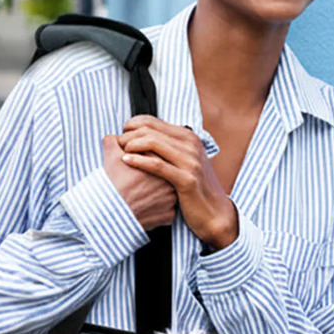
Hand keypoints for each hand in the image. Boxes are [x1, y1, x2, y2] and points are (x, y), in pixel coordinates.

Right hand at [102, 134, 176, 232]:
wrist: (111, 211)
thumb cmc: (111, 184)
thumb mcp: (110, 158)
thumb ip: (112, 142)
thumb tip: (111, 137)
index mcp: (159, 163)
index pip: (157, 157)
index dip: (144, 159)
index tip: (133, 165)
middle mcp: (170, 180)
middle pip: (165, 174)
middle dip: (154, 175)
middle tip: (138, 179)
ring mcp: (171, 200)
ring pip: (169, 192)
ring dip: (159, 192)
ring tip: (142, 193)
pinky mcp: (169, 216)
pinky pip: (167, 210)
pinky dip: (159, 209)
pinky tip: (147, 207)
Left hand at [117, 116, 238, 249]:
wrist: (214, 212)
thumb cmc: (194, 187)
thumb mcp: (185, 161)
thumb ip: (168, 147)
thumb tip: (143, 136)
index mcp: (188, 137)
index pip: (153, 121)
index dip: (133, 124)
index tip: (122, 134)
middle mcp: (190, 145)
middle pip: (150, 130)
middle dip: (129, 134)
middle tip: (118, 144)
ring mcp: (190, 161)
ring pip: (153, 143)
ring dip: (132, 145)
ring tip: (121, 153)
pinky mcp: (186, 179)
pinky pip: (157, 165)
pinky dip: (139, 161)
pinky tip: (126, 162)